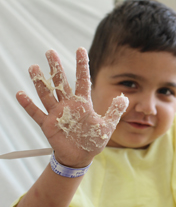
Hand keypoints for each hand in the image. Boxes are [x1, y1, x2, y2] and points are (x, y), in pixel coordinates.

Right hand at [16, 48, 128, 166]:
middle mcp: (68, 105)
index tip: (80, 50)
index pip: (82, 80)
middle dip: (56, 68)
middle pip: (61, 83)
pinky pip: (36, 113)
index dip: (81, 65)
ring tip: (34, 68)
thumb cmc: (93, 141)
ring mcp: (57, 113)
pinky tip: (21, 94)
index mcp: (83, 103)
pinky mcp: (48, 124)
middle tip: (50, 51)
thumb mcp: (108, 126)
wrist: (81, 157)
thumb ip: (115, 111)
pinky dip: (28, 105)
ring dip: (40, 82)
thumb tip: (124, 97)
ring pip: (47, 94)